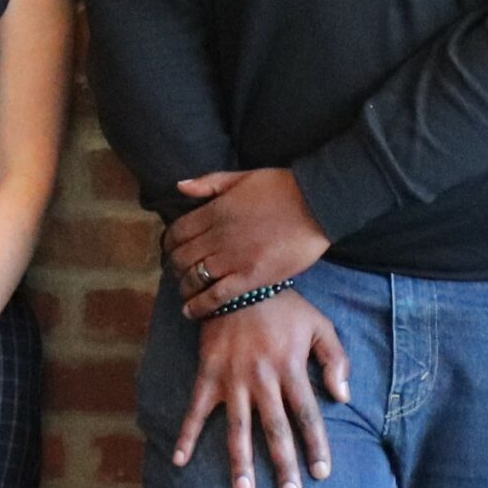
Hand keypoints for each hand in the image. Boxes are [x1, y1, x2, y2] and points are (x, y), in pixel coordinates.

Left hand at [169, 168, 331, 319]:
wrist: (317, 205)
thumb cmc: (283, 188)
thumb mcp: (243, 177)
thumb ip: (209, 183)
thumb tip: (179, 187)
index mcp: (215, 211)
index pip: (177, 232)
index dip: (170, 244)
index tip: (173, 251)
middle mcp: (218, 236)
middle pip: (181, 257)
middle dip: (175, 267)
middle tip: (180, 273)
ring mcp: (233, 258)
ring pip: (194, 278)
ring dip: (185, 287)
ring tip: (187, 292)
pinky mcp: (250, 277)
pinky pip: (216, 296)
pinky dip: (199, 306)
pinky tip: (193, 310)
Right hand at [173, 290, 350, 487]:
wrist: (239, 280)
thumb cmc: (284, 307)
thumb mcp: (319, 325)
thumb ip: (335, 359)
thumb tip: (344, 396)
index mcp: (291, 368)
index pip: (307, 415)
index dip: (316, 446)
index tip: (321, 474)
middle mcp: (262, 378)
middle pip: (275, 429)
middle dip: (283, 464)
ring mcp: (232, 378)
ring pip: (237, 427)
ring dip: (240, 460)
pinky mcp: (208, 374)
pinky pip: (195, 409)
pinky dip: (186, 435)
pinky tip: (180, 461)